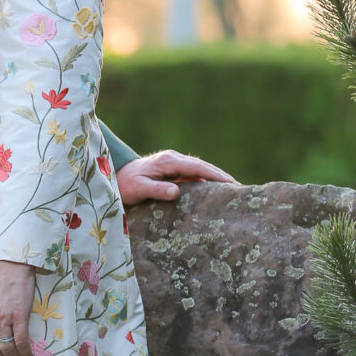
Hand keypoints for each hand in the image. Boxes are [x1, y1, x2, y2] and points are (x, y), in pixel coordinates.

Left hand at [115, 149, 235, 205]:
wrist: (115, 178)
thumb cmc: (125, 185)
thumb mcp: (138, 188)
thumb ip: (157, 189)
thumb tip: (177, 192)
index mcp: (168, 161)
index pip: (196, 167)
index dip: (215, 174)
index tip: (230, 183)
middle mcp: (173, 160)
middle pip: (202, 167)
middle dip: (221, 177)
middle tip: (240, 189)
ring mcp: (174, 165)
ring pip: (199, 171)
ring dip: (215, 180)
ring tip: (233, 193)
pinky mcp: (173, 172)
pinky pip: (193, 177)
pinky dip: (205, 184)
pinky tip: (215, 195)